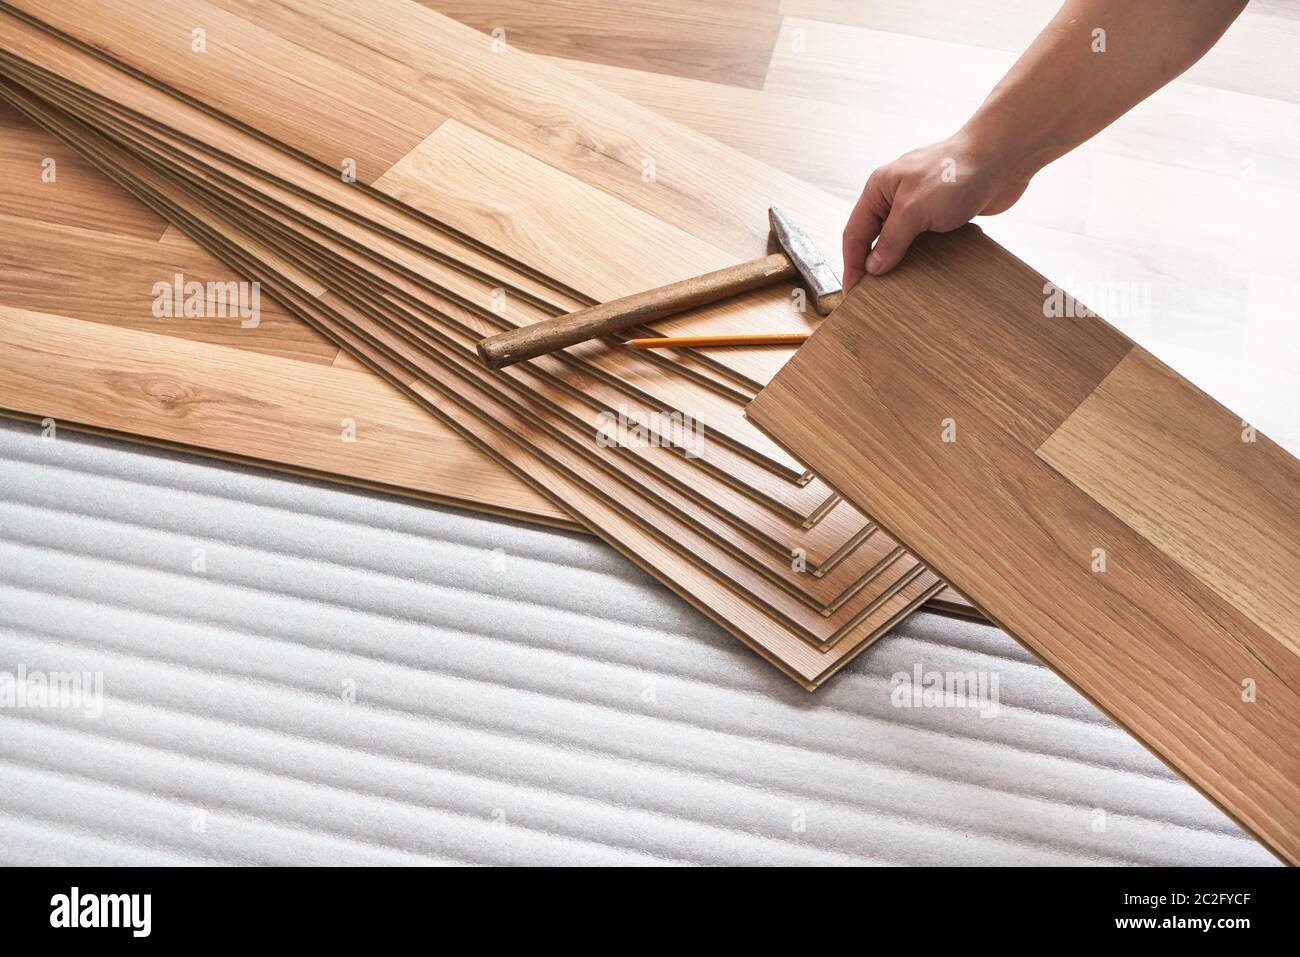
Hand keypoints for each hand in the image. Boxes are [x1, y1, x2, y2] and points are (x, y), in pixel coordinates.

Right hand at [842, 133, 1032, 287]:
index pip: (855, 233)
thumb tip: (874, 267)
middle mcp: (895, 196)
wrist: (1003, 158)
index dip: (852, 264)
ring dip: (897, 264)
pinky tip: (924, 274)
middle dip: (871, 266)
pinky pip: (923, 241)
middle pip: (874, 238)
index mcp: (879, 188)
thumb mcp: (914, 209)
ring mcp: (919, 204)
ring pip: (899, 241)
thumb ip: (891, 239)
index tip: (852, 292)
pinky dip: (920, 258)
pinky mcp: (941, 213)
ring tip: (895, 291)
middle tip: (871, 296)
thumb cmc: (956, 173)